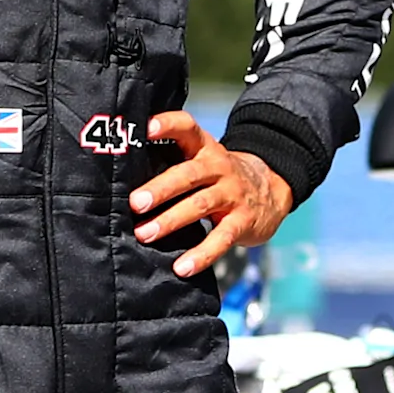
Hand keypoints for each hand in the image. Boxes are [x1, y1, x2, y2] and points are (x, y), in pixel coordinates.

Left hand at [129, 110, 293, 279]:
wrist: (271, 190)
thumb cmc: (220, 177)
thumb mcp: (203, 160)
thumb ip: (172, 163)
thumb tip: (122, 179)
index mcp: (204, 148)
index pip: (188, 127)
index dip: (169, 125)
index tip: (146, 128)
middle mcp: (219, 167)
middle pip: (188, 174)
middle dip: (160, 188)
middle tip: (135, 203)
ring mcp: (232, 194)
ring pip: (200, 205)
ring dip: (171, 220)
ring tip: (145, 234)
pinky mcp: (242, 221)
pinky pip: (221, 239)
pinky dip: (201, 254)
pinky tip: (182, 267)